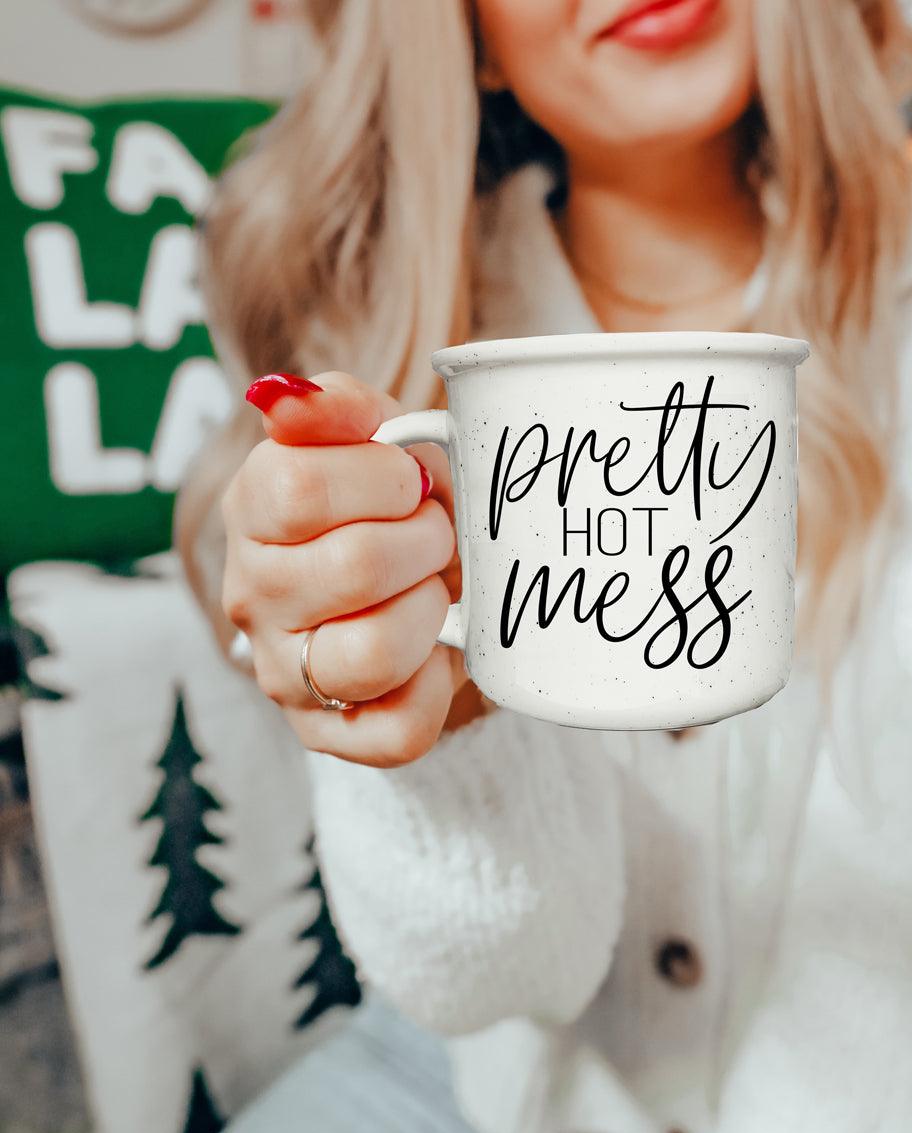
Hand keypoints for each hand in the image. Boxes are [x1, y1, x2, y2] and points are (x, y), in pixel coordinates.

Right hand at [220, 371, 471, 766]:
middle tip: (436, 532)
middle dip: (426, 540)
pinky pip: (397, 731)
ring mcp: (287, 674)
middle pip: (353, 567)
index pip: (298, 488)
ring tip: (434, 588)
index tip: (411, 480)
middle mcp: (254, 599)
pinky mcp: (330, 735)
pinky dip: (437, 686)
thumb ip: (337, 406)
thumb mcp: (370, 437)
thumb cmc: (389, 504)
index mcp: (252, 512)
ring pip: (371, 656)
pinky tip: (436, 647)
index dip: (383, 479)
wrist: (403, 576)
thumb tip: (289, 395)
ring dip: (430, 610)